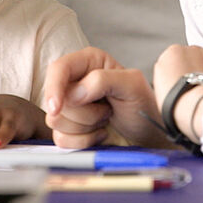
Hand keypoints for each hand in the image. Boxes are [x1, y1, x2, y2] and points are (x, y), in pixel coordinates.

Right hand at [41, 47, 168, 148]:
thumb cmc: (144, 106)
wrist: (148, 134)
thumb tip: (75, 93)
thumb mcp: (132, 85)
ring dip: (85, 126)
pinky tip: (100, 133)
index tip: (58, 107)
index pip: (58, 68)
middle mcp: (76, 80)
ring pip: (56, 121)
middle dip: (84, 112)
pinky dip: (83, 140)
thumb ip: (103, 80)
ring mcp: (70, 106)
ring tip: (105, 119)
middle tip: (107, 111)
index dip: (54, 87)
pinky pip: (61, 139)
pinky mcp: (69, 127)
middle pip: (56, 100)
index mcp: (89, 62)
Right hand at [152, 46, 202, 143]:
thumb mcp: (159, 87)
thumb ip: (168, 73)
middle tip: (199, 89)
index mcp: (175, 52)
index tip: (184, 83)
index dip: (182, 72)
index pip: (178, 58)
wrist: (201, 111)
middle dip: (200, 70)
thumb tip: (175, 74)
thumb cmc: (178, 104)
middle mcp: (197, 49)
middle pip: (199, 57)